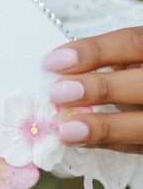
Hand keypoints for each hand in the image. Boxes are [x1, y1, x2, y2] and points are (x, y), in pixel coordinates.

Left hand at [46, 26, 142, 153]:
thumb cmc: (134, 74)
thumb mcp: (128, 59)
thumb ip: (104, 61)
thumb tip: (56, 68)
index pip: (134, 44)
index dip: (96, 51)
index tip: (55, 61)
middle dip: (101, 88)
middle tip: (58, 93)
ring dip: (104, 127)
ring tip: (66, 130)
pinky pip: (138, 145)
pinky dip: (109, 142)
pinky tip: (80, 140)